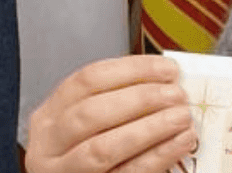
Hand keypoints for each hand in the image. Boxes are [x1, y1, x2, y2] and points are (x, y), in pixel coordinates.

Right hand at [25, 55, 196, 172]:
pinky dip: (157, 157)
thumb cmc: (86, 158)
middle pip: (91, 113)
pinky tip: (179, 143)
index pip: (86, 80)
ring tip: (182, 117)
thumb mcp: (85, 126)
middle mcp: (49, 145)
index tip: (166, 68)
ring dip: (150, 128)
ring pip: (104, 148)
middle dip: (140, 99)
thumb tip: (165, 84)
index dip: (131, 70)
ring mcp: (65, 172)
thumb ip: (116, 104)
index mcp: (48, 117)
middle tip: (176, 94)